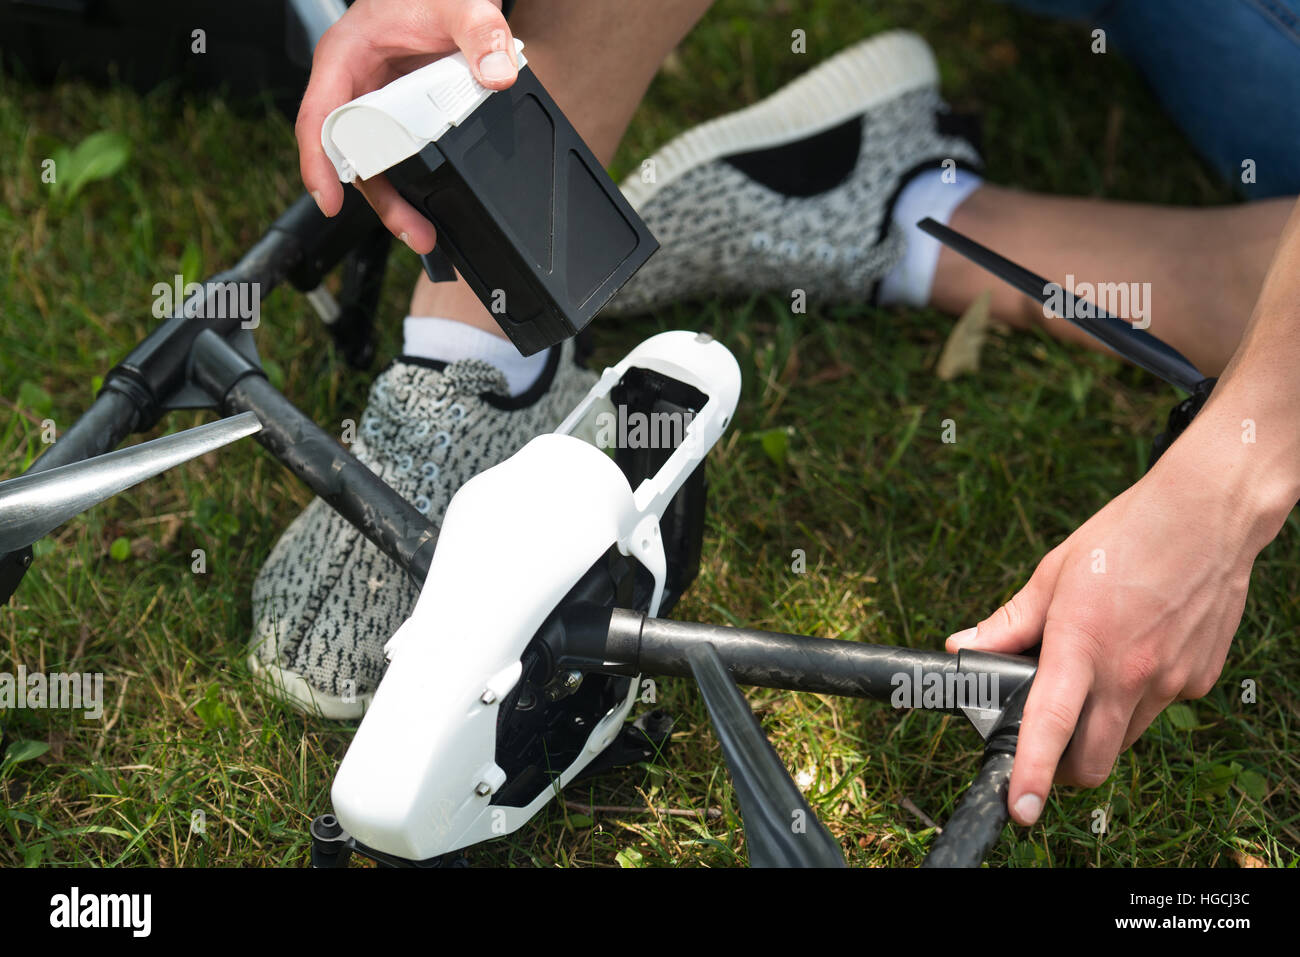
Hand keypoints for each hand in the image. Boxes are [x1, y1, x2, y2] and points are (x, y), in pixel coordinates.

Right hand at [297, 0, 517, 251]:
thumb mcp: (457, 5)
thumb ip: (480, 32)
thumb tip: (497, 73)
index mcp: (344, 59)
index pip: (319, 117)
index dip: (320, 163)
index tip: (330, 201)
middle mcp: (352, 87)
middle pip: (349, 154)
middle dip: (377, 199)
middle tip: (412, 231)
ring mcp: (373, 105)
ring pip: (374, 163)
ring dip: (397, 201)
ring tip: (425, 235)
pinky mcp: (397, 117)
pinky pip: (395, 155)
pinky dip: (412, 182)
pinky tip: (431, 206)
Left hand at [946, 449, 1269, 825]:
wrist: (1206, 515)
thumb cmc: (1124, 537)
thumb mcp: (1051, 574)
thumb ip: (1008, 622)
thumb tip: (964, 647)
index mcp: (1081, 646)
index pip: (1051, 726)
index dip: (1031, 774)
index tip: (1020, 808)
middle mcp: (1129, 673)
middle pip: (1093, 762)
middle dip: (1062, 769)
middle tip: (1045, 744)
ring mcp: (1170, 681)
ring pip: (1125, 737)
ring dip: (1100, 728)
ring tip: (1093, 676)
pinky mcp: (1199, 680)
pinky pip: (1158, 708)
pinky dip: (1138, 697)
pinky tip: (1136, 651)